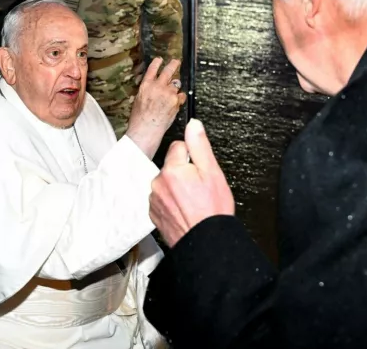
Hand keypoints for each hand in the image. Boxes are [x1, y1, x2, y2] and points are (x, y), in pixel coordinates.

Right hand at [125, 57, 185, 158]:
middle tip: (176, 62)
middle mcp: (158, 86)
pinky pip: (182, 95)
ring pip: (176, 84)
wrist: (146, 129)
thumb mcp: (138, 100)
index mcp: (146, 86)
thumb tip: (152, 89)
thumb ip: (147, 92)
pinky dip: (180, 98)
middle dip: (173, 65)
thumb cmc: (140, 119)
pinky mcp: (176, 101)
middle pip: (168, 71)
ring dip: (176, 86)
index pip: (152, 69)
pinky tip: (177, 101)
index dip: (157, 63)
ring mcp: (168, 93)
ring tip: (175, 89)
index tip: (160, 59)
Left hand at [150, 119, 234, 247]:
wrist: (206, 242)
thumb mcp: (212, 172)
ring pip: (166, 183)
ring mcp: (154, 200)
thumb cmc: (212, 212)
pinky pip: (162, 199)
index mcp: (173, 170)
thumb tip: (194, 125)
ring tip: (193, 201)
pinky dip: (171, 203)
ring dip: (177, 189)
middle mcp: (159, 183)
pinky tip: (185, 210)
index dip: (192, 157)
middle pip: (171, 166)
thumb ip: (200, 145)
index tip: (200, 169)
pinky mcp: (154, 214)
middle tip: (199, 188)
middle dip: (184, 173)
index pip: (178, 147)